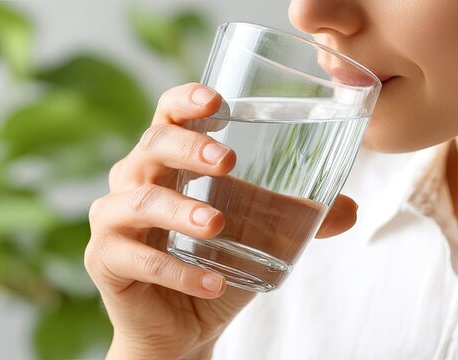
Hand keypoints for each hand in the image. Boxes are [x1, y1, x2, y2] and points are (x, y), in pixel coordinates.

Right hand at [84, 83, 357, 358]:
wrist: (185, 324)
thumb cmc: (216, 262)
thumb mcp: (261, 234)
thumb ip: (300, 217)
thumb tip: (351, 209)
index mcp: (170, 162)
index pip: (168, 115)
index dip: (186, 101)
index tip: (217, 101)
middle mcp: (135, 181)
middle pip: (151, 146)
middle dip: (188, 149)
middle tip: (229, 162)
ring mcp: (114, 221)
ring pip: (137, 201)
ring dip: (180, 211)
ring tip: (217, 226)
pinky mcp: (105, 261)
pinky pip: (136, 259)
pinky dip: (176, 270)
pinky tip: (212, 282)